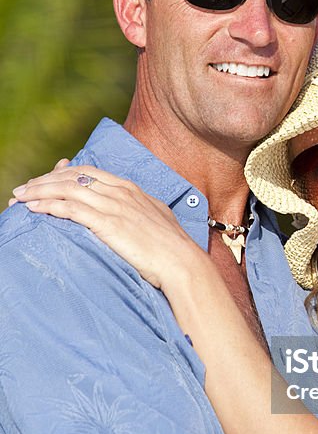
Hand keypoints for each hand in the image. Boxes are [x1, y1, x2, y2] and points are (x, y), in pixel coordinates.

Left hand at [11, 164, 200, 288]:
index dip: (62, 173)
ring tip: (20, 198)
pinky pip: (70, 209)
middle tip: (23, 189)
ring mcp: (113, 206)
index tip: (45, 180)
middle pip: (72, 177)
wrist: (182, 262)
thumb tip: (132, 211)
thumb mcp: (156, 218)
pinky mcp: (107, 223)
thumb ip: (140, 208)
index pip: (88, 172)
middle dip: (44, 181)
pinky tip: (34, 209)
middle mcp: (119, 192)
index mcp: (130, 188)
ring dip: (39, 192)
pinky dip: (49, 206)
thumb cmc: (172, 247)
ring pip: (67, 190)